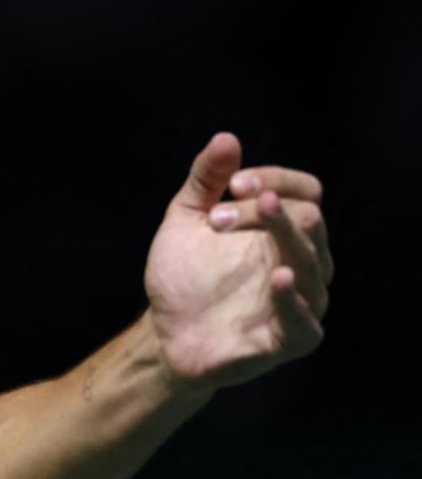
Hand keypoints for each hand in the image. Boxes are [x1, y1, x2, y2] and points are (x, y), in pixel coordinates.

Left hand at [143, 132, 332, 391]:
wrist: (165, 333)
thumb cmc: (184, 275)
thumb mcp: (187, 220)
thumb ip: (206, 182)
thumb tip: (227, 138)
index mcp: (282, 230)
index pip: (306, 191)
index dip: (276, 179)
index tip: (233, 182)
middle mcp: (301, 261)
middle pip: (310, 220)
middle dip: (268, 210)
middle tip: (217, 216)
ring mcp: (301, 301)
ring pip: (314, 264)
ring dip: (286, 236)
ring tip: (265, 213)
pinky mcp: (291, 340)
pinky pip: (306, 322)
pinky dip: (294, 300)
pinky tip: (279, 277)